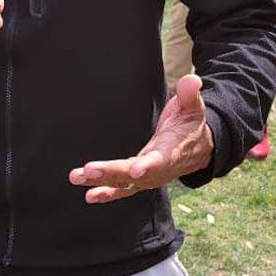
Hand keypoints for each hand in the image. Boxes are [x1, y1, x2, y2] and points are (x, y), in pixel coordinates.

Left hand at [69, 75, 214, 203]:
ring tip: (77, 177)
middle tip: (88, 171)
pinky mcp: (140, 180)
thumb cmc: (191, 124)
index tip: (134, 170)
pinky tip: (89, 195)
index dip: (148, 166)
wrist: (199, 148)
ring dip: (101, 181)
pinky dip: (107, 193)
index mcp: (172, 151)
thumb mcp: (193, 107)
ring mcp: (148, 177)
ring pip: (123, 183)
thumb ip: (190, 94)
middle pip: (133, 175)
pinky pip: (123, 190)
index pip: (160, 161)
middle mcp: (159, 169)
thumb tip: (192, 80)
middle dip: (110, 172)